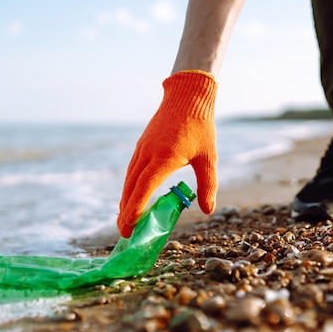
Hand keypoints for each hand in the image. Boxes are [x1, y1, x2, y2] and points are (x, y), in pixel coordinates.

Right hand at [118, 70, 217, 236]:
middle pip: (132, 188)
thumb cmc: (200, 127)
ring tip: (124, 220)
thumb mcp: (208, 158)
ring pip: (129, 180)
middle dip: (126, 212)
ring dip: (125, 201)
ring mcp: (142, 149)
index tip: (128, 226)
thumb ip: (208, 185)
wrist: (187, 97)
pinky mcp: (142, 146)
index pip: (145, 187)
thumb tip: (208, 210)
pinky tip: (131, 197)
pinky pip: (132, 171)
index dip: (135, 208)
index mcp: (165, 157)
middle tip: (124, 234)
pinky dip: (129, 187)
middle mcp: (149, 153)